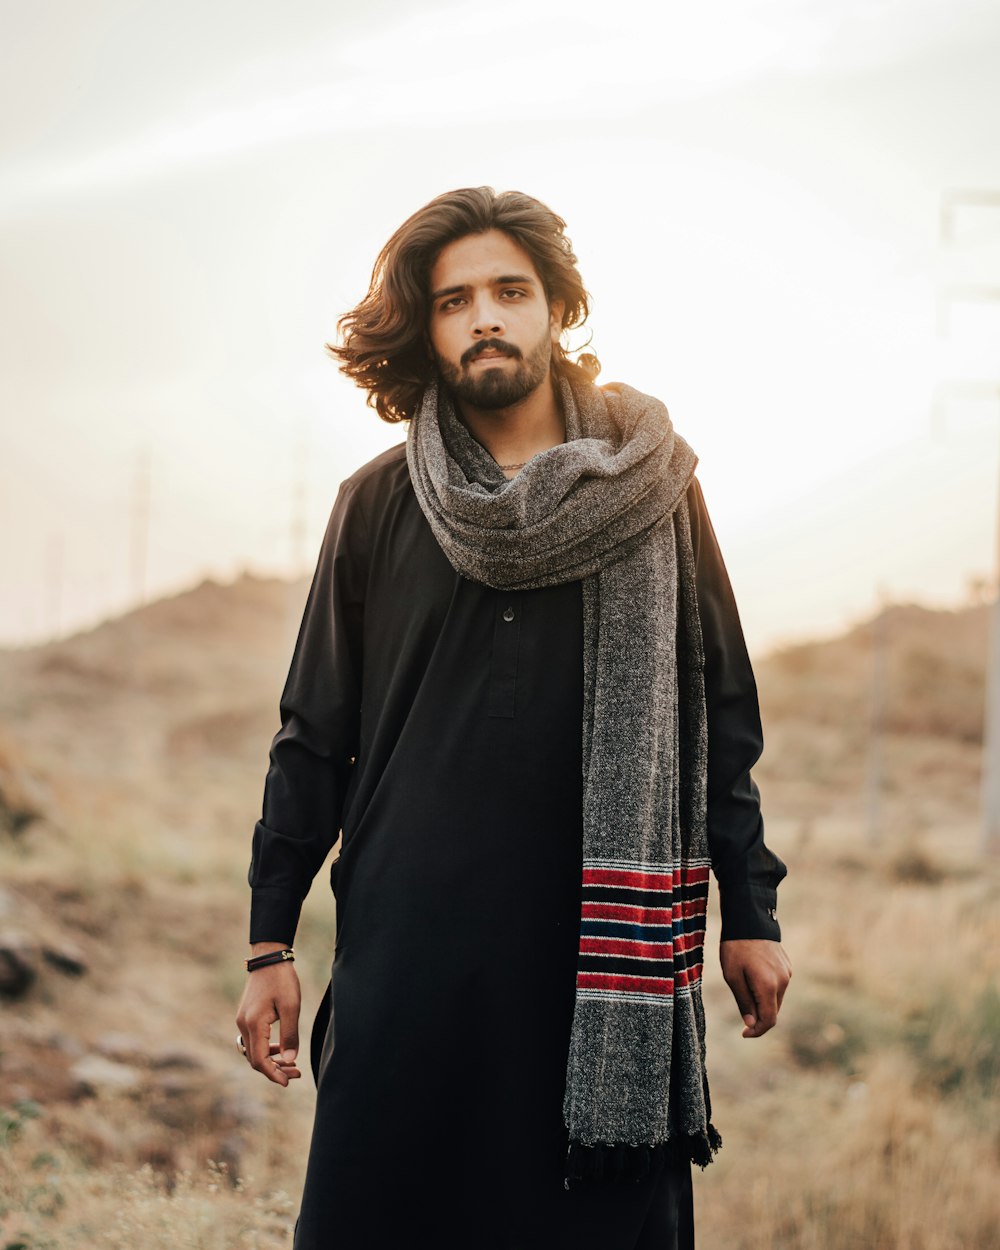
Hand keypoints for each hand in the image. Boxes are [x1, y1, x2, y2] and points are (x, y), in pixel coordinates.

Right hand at [235, 945, 301, 1085]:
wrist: (269, 958)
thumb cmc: (282, 980)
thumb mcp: (291, 1006)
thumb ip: (289, 1034)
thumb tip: (290, 1060)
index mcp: (253, 1024)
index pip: (260, 1060)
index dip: (274, 1074)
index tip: (289, 1082)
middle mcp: (243, 1025)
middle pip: (255, 1059)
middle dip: (275, 1070)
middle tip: (296, 1074)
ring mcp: (242, 1021)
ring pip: (253, 1052)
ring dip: (271, 1061)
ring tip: (292, 1065)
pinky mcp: (246, 1017)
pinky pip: (253, 1041)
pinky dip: (266, 1050)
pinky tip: (281, 1050)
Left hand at [719, 939, 791, 1037]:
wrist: (749, 920)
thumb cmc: (736, 948)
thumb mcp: (732, 977)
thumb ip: (744, 1002)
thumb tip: (751, 1024)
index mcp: (769, 986)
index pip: (769, 1020)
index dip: (757, 1031)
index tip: (744, 1033)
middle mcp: (783, 981)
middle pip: (773, 1010)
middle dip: (758, 1016)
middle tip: (741, 1011)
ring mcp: (787, 973)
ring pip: (776, 998)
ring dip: (763, 1001)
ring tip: (745, 986)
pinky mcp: (787, 966)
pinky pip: (778, 985)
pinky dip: (768, 989)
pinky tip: (753, 976)